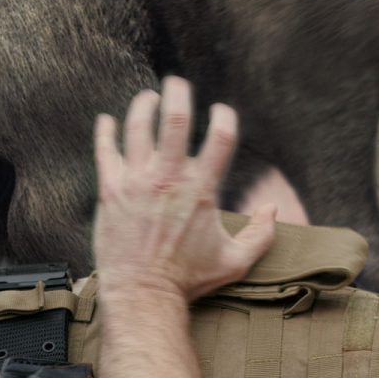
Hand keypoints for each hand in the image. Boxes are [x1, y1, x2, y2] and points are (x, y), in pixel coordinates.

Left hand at [92, 76, 275, 302]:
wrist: (143, 293)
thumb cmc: (189, 279)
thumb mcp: (235, 261)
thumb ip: (260, 234)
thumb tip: (273, 209)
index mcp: (202, 189)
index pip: (221, 137)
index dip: (225, 116)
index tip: (222, 110)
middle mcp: (169, 178)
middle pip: (176, 119)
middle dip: (178, 93)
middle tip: (177, 83)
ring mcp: (136, 181)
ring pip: (138, 127)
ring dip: (143, 106)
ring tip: (148, 98)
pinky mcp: (110, 189)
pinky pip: (105, 149)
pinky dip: (106, 130)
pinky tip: (108, 120)